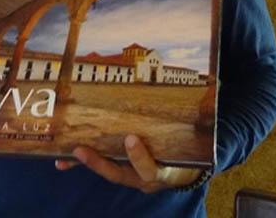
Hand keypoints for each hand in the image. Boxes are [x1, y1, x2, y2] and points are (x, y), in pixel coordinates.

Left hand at [55, 134, 202, 192]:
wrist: (185, 173)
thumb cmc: (187, 154)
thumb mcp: (191, 147)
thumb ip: (191, 127)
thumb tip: (211, 96)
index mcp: (162, 172)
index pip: (150, 169)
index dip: (139, 157)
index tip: (130, 139)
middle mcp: (144, 179)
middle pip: (119, 174)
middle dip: (98, 163)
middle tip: (80, 151)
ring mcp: (132, 176)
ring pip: (106, 171)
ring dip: (85, 163)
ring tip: (64, 156)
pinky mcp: (122, 170)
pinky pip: (103, 166)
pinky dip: (85, 161)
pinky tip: (65, 157)